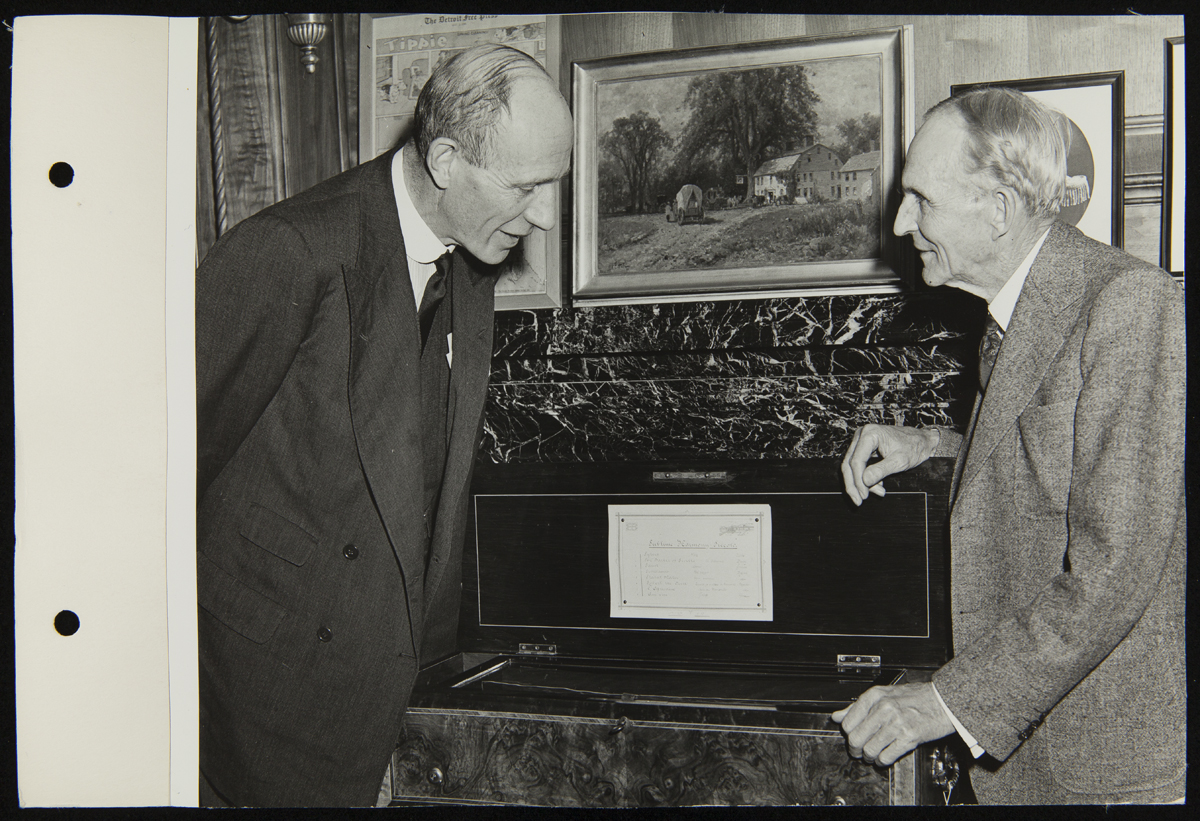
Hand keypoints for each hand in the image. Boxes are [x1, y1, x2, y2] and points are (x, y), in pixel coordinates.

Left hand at [830, 682, 953, 765]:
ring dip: (869, 757)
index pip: (848, 722)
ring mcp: (896, 723)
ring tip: (872, 754)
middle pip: (855, 738)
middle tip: (859, 751)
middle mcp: (883, 708)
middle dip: (855, 749)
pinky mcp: (908, 737)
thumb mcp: (884, 694)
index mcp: (875, 696)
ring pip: (869, 750)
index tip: (852, 737)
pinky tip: (884, 757)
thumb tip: (838, 716)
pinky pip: (886, 757)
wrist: (942, 701)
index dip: (848, 734)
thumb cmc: (915, 697)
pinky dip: (882, 761)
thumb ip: (858, 706)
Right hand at [841, 424, 938, 505]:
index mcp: (870, 434)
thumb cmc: (913, 447)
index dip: (858, 480)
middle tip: (858, 500)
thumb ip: (881, 470)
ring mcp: (862, 440)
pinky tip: (878, 486)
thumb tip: (865, 481)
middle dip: (853, 484)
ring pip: (851, 466)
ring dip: (860, 483)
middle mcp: (863, 434)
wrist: (921, 440)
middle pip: (849, 463)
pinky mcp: (864, 447)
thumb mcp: (900, 461)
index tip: (864, 495)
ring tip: (877, 492)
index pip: (856, 461)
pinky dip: (865, 478)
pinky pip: (859, 464)